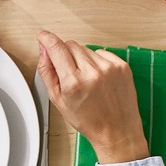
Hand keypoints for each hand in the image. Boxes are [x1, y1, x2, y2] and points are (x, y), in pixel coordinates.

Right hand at [36, 31, 148, 164]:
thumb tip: (43, 51)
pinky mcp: (122, 66)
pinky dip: (97, 61)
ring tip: (86, 79)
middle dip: (65, 54)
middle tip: (68, 72)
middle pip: (70, 45)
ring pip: (86, 48)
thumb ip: (48, 72)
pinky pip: (102, 53)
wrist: (117, 130)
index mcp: (74, 83)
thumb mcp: (59, 101)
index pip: (56, 48)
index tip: (42, 35)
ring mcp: (110, 68)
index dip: (47, 39)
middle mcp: (93, 72)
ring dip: (81, 59)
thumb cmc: (89, 120)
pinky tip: (98, 78)